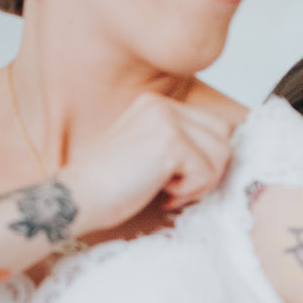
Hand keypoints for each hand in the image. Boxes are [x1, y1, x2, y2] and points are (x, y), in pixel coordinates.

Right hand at [58, 94, 234, 234]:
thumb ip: (182, 145)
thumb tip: (223, 156)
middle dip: (209, 169)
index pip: (213, 125)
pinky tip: (162, 193)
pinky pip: (207, 172)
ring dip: (201, 183)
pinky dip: (189, 192)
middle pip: (223, 136)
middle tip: (177, 188)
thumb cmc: (111, 186)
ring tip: (169, 190)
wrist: (78, 198)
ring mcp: (167, 120)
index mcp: (156, 105)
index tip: (175, 180)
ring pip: (222, 153)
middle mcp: (163, 105)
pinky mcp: (170, 141)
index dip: (204, 159)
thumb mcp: (150, 155)